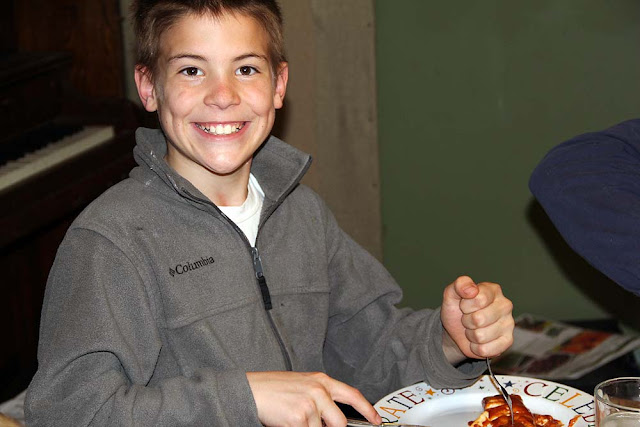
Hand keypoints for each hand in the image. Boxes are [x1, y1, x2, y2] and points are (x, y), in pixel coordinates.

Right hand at [247, 371, 381, 426]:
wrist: (251, 390)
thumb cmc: (274, 389)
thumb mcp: (303, 386)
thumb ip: (322, 398)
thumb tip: (334, 420)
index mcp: (322, 380)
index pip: (352, 395)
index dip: (367, 410)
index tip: (376, 421)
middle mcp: (319, 390)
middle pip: (340, 423)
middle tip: (314, 425)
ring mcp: (310, 405)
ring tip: (293, 419)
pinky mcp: (299, 418)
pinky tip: (288, 422)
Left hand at [440, 276, 513, 363]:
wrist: (456, 331)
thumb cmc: (457, 310)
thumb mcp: (451, 294)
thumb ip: (460, 285)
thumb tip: (472, 289)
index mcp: (493, 290)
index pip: (479, 299)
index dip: (465, 306)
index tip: (464, 306)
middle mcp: (505, 305)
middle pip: (479, 319)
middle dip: (467, 321)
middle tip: (468, 319)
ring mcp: (509, 324)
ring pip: (480, 336)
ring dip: (471, 335)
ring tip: (473, 329)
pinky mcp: (508, 341)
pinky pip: (485, 350)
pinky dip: (475, 348)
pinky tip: (478, 341)